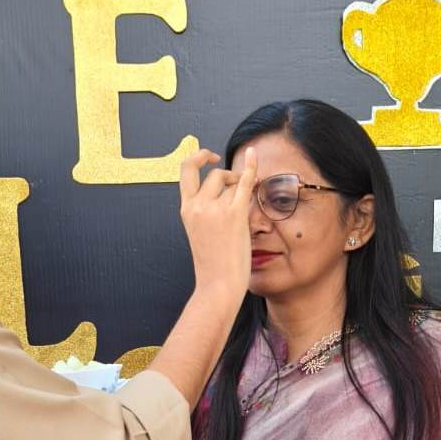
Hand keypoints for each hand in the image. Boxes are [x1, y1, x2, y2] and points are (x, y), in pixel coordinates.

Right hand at [178, 147, 256, 306]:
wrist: (218, 284)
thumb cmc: (212, 264)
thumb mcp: (199, 232)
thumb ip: (205, 211)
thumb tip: (225, 190)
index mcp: (186, 210)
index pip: (185, 171)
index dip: (198, 158)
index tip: (209, 156)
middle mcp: (198, 205)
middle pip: (215, 174)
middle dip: (228, 175)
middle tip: (237, 185)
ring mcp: (216, 209)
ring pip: (233, 184)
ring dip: (242, 191)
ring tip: (246, 210)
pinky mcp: (235, 214)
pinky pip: (245, 183)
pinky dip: (251, 167)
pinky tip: (255, 155)